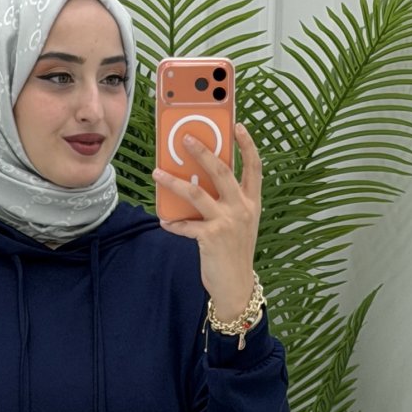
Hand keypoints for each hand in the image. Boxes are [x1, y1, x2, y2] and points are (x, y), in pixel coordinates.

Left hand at [152, 123, 261, 314]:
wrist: (237, 286)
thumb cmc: (234, 253)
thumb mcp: (239, 224)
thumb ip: (226, 203)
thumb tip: (200, 183)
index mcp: (251, 202)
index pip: (254, 167)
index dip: (247, 145)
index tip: (238, 126)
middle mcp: (241, 209)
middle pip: (222, 171)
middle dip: (202, 151)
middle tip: (185, 137)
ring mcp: (227, 222)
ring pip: (196, 193)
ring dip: (173, 182)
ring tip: (157, 173)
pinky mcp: (210, 237)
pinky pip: (185, 225)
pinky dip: (173, 222)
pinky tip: (164, 220)